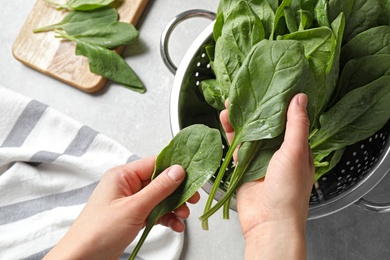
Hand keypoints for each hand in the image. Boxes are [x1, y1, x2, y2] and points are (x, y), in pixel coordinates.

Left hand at [44, 156, 199, 259]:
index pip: (154, 163)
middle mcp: (126, 186)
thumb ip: (158, 188)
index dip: (175, 168)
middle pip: (159, 181)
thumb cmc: (97, 232)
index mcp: (122, 176)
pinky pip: (154, 212)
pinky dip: (166, 218)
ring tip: (183, 215)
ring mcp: (130, 202)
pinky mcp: (132, 216)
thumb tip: (177, 171)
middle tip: (192, 198)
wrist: (82, 259)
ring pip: (159, 198)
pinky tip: (174, 225)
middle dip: (177, 191)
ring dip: (174, 207)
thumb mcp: (134, 208)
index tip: (192, 174)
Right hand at [220, 93, 313, 258]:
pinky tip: (225, 119)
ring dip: (241, 118)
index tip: (272, 85)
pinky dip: (231, 132)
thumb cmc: (288, 191)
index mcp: (298, 148)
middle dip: (256, 108)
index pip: (289, 119)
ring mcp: (261, 159)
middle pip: (266, 124)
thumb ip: (297, 125)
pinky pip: (237, 145)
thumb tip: (300, 98)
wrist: (268, 222)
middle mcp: (279, 152)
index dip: (280, 102)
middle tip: (247, 89)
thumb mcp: (296, 153)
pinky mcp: (244, 166)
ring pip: (250, 132)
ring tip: (232, 101)